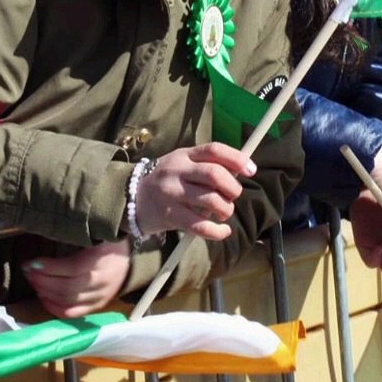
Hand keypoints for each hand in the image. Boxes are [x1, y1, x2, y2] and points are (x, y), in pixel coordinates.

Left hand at [23, 242, 131, 317]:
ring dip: (46, 292)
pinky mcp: (97, 306)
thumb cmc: (109, 242)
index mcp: (102, 261)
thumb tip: (48, 233)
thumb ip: (75, 236)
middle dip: (42, 280)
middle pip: (67, 287)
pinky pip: (74, 313)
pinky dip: (55, 308)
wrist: (131, 259)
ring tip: (33, 281)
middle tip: (27, 271)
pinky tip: (44, 298)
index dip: (49, 268)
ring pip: (68, 301)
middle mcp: (102, 282)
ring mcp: (100, 297)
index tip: (31, 262)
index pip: (72, 268)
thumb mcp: (96, 234)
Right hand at [133, 143, 254, 239]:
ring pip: (210, 200)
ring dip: (225, 209)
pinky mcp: (169, 215)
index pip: (214, 150)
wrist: (130, 198)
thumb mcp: (182, 164)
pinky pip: (199, 225)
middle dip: (232, 188)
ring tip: (224, 213)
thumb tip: (241, 171)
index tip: (251, 170)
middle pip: (214, 174)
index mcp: (185, 155)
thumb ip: (206, 165)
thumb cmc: (166, 181)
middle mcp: (178, 170)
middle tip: (233, 196)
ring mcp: (172, 193)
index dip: (237, 159)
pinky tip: (222, 231)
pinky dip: (217, 231)